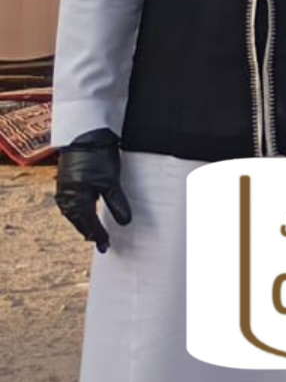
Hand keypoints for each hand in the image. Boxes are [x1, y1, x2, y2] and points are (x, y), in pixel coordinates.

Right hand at [55, 131, 131, 253]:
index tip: (106, 247)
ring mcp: (63, 191)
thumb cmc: (97, 157)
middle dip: (90, 232)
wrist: (83, 134)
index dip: (99, 237)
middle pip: (79, 223)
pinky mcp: (64, 182)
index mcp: (77, 202)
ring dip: (83, 223)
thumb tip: (125, 223)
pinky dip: (79, 211)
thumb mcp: (111, 182)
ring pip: (73, 215)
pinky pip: (70, 204)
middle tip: (100, 242)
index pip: (90, 226)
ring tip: (92, 231)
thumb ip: (117, 204)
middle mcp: (66, 200)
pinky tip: (85, 211)